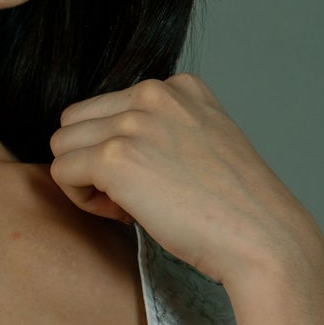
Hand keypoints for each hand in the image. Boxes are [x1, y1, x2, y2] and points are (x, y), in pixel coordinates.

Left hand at [48, 73, 321, 288]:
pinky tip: (123, 215)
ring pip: (63, 146)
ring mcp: (133, 122)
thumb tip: (107, 147)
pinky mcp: (114, 158)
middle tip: (134, 198)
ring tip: (128, 207)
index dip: (118, 150)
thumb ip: (164, 130)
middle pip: (77, 122)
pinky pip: (62, 172)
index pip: (107, 107)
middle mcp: (153, 93)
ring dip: (84, 181)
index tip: (153, 181)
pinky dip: (81, 200)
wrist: (261, 238)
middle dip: (93, 162)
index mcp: (178, 86)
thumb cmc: (235, 208)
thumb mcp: (205, 144)